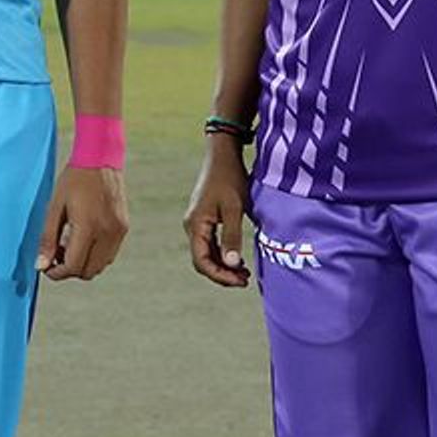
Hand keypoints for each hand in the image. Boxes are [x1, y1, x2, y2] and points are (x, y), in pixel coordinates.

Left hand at [36, 166, 128, 281]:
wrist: (100, 158)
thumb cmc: (74, 179)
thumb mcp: (55, 207)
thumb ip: (48, 239)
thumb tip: (41, 266)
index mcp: (88, 226)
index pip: (73, 266)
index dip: (57, 273)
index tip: (46, 266)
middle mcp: (107, 232)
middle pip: (88, 271)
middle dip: (69, 269)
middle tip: (56, 254)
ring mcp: (118, 231)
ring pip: (100, 266)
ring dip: (83, 263)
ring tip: (69, 245)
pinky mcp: (123, 227)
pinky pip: (109, 254)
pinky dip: (95, 255)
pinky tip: (84, 238)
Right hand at [183, 137, 251, 287]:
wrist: (222, 155)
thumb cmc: (230, 178)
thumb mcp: (235, 208)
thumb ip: (231, 236)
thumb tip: (231, 264)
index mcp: (196, 224)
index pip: (202, 261)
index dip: (219, 276)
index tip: (239, 281)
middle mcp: (192, 226)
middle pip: (202, 260)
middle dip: (222, 274)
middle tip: (244, 280)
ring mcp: (197, 222)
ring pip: (206, 253)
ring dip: (223, 266)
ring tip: (244, 273)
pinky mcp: (204, 219)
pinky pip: (210, 244)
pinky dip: (222, 254)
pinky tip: (237, 259)